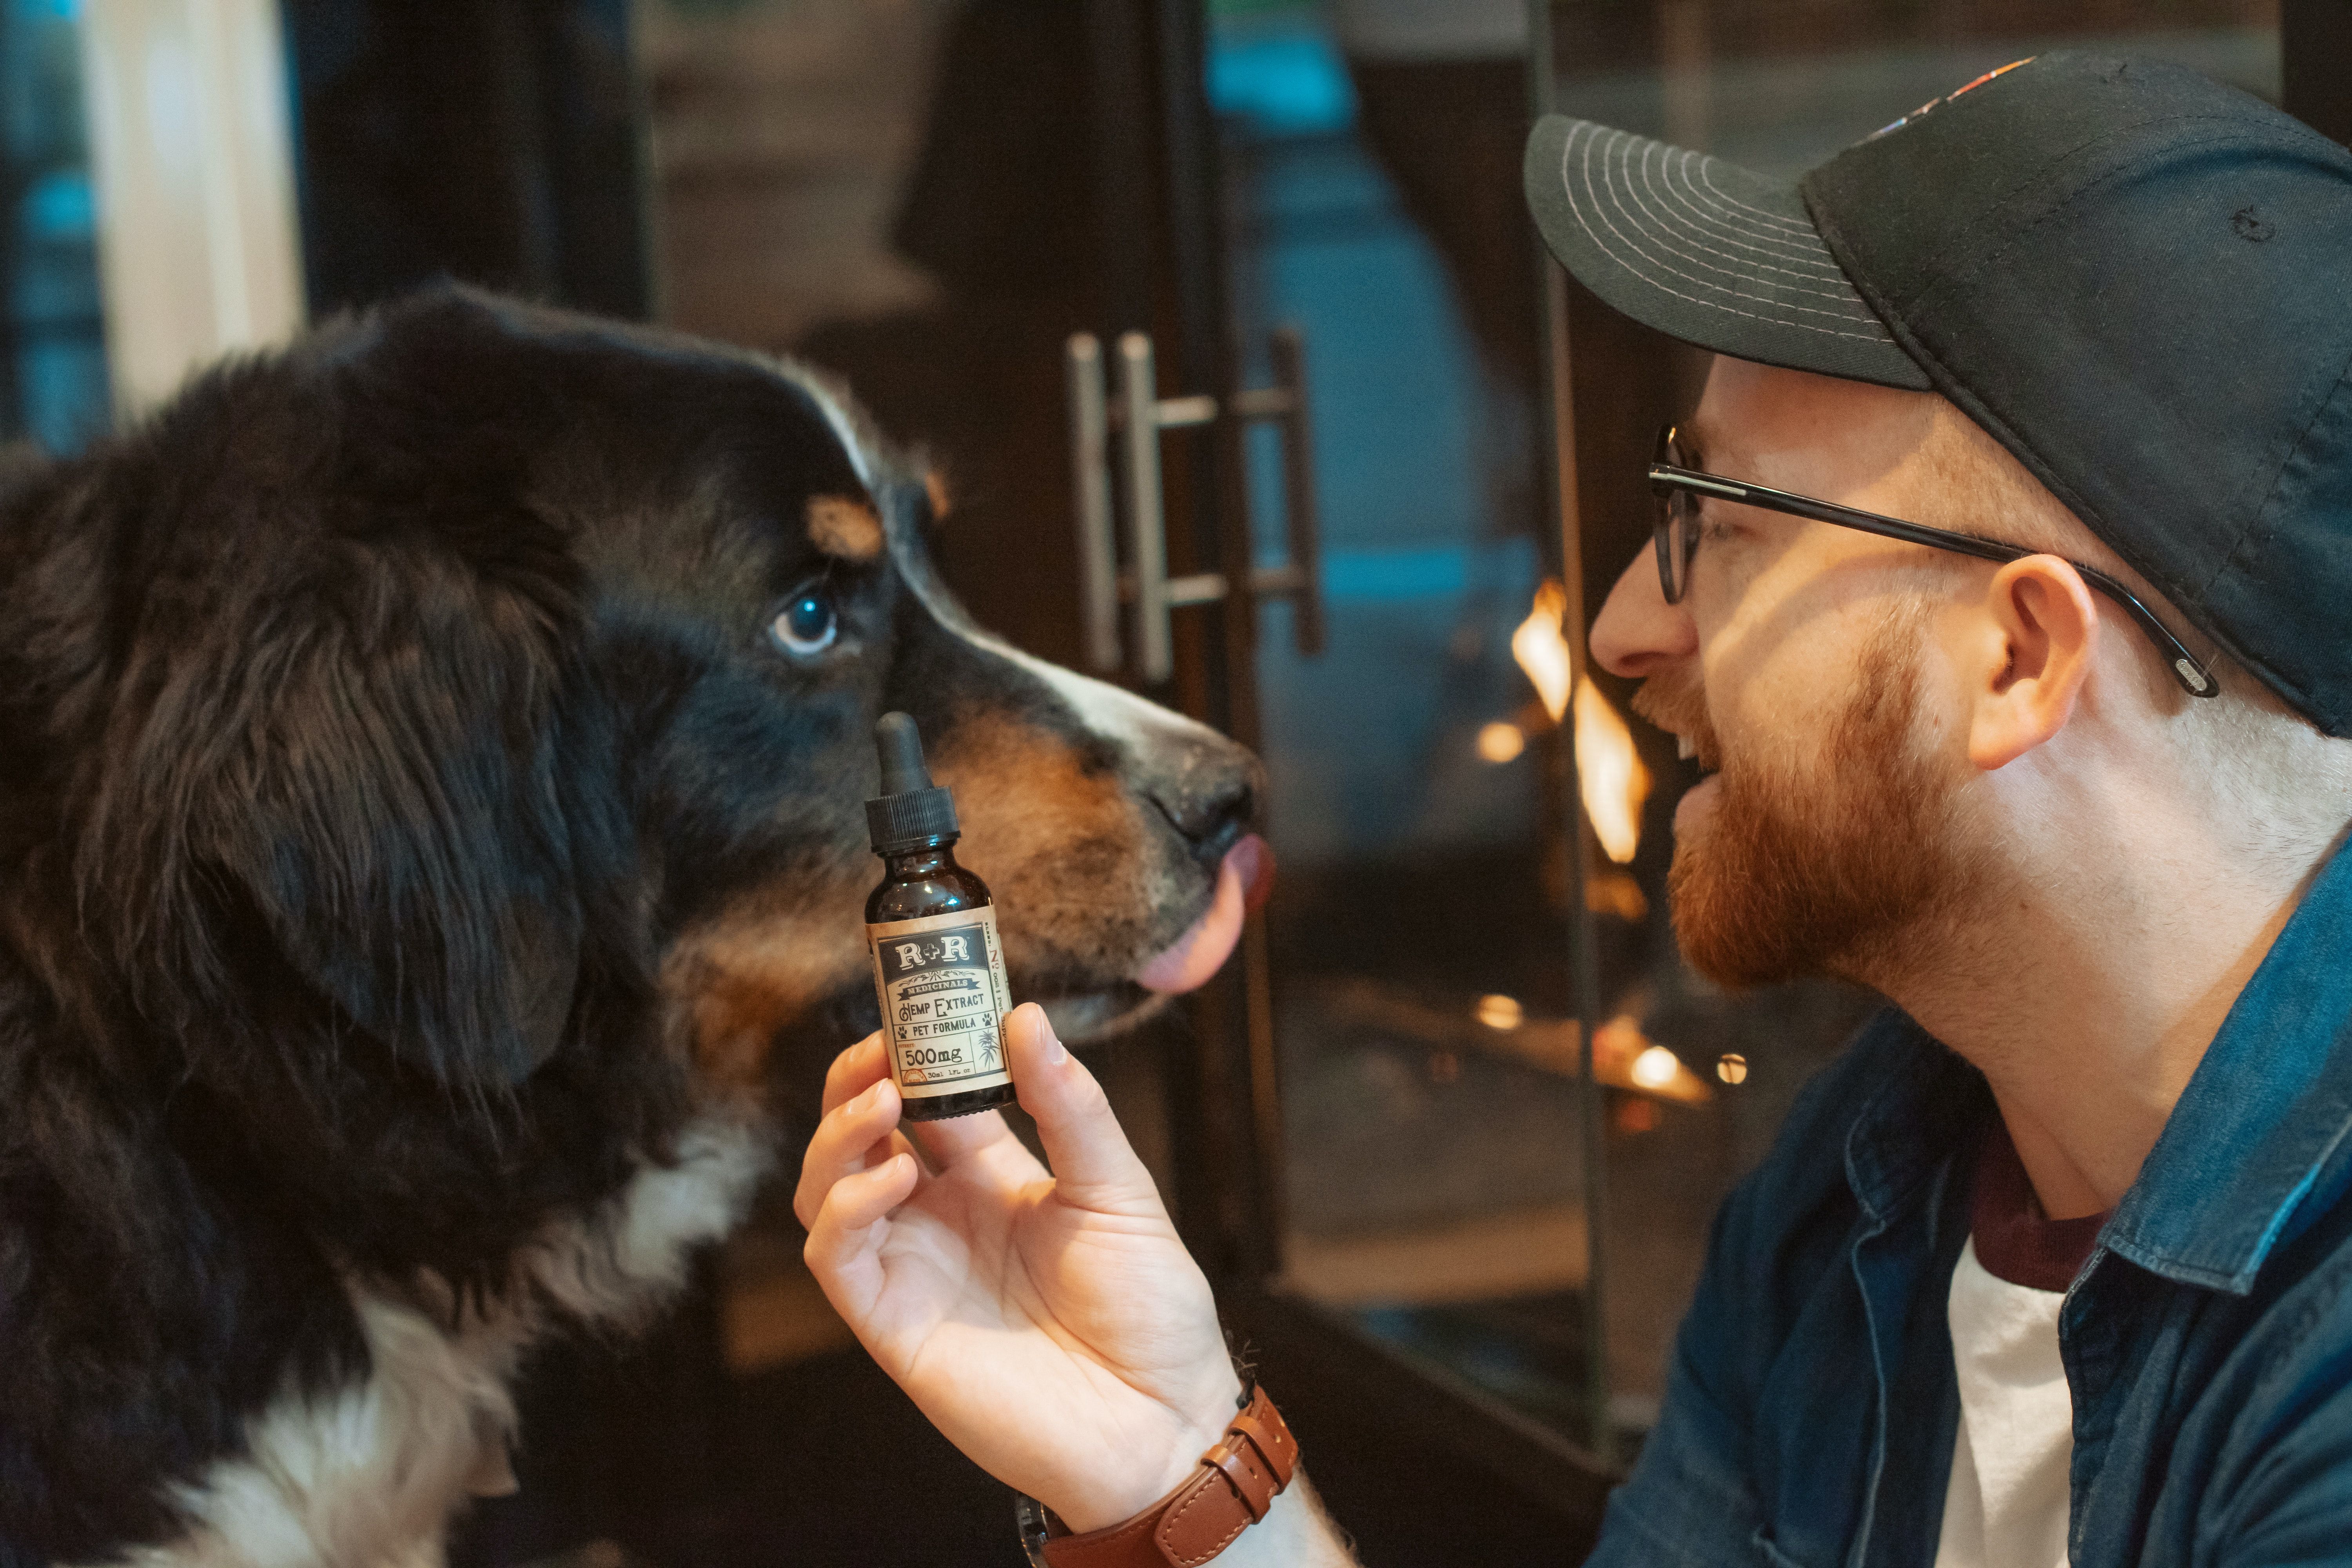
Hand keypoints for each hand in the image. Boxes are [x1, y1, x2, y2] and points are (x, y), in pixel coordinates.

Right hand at [795, 1004, 1243, 1531]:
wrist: (1161, 1418)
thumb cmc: (1151, 1309)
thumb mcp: (1119, 1187)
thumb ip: (1069, 1106)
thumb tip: (1026, 1017)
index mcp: (993, 1179)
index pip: (929, 1099)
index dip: (913, 1050)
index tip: (916, 1003)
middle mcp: (942, 1219)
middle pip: (863, 1137)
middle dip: (856, 1083)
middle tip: (878, 1046)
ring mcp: (913, 1270)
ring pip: (827, 1190)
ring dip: (839, 1137)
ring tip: (882, 1100)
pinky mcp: (894, 1325)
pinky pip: (836, 1257)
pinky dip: (847, 1208)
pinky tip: (891, 1176)